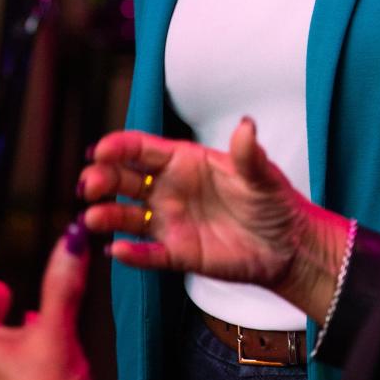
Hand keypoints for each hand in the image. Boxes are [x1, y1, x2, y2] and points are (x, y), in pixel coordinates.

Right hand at [78, 119, 349, 321]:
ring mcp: (170, 221)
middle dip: (102, 179)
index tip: (101, 150)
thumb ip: (248, 154)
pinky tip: (117, 250)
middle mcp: (169, 189)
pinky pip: (148, 254)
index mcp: (184, 161)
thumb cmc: (273, 202)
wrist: (288, 246)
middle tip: (90, 184)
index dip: (118, 147)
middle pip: (124, 180)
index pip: (142, 149)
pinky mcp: (177, 253)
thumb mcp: (263, 176)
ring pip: (127, 217)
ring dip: (107, 216)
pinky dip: (131, 254)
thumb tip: (246, 125)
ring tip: (93, 217)